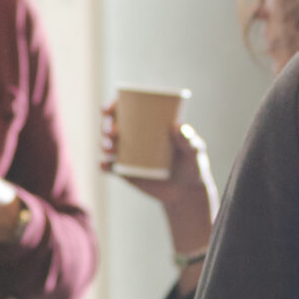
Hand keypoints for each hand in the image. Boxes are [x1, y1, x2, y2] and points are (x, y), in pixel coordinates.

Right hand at [101, 104, 218, 228]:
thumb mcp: (194, 150)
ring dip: (103, 143)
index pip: (125, 109)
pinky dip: (103, 165)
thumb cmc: (193, 164)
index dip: (112, 106)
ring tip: (110, 148)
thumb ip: (189, 140)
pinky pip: (110, 168)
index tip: (108, 108)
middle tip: (112, 131)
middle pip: (111, 126)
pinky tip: (104, 165)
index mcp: (148, 124)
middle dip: (105, 126)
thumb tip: (178, 126)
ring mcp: (128, 155)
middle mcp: (134, 137)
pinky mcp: (126, 173)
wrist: (187, 192)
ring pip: (108, 145)